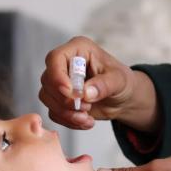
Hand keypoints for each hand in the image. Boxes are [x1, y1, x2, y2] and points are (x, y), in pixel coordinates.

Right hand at [39, 36, 159, 131]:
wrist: (123, 100)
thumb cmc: (122, 82)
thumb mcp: (119, 80)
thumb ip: (103, 85)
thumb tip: (85, 93)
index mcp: (78, 49)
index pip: (55, 58)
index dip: (58, 77)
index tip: (71, 93)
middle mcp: (65, 64)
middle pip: (48, 80)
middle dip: (65, 100)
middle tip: (86, 107)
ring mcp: (60, 82)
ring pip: (47, 98)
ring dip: (66, 113)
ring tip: (87, 118)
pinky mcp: (59, 100)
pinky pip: (53, 112)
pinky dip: (68, 121)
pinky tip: (86, 121)